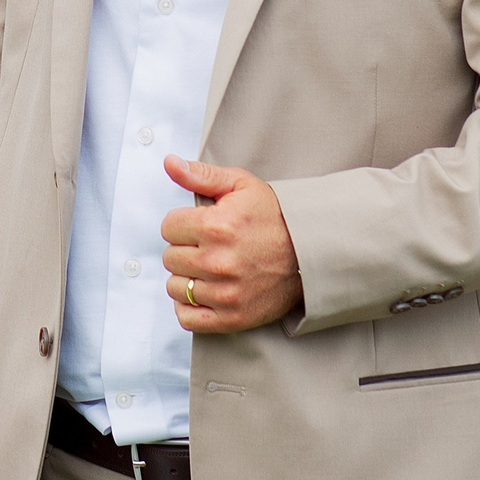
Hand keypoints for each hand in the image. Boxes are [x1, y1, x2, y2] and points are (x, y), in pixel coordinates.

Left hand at [160, 155, 301, 333]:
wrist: (311, 253)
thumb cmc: (273, 216)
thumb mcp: (241, 185)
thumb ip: (200, 175)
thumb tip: (169, 162)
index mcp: (216, 226)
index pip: (168, 227)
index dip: (183, 224)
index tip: (201, 226)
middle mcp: (217, 262)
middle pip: (170, 258)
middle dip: (186, 249)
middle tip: (209, 247)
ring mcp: (225, 293)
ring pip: (176, 287)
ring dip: (187, 278)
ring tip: (210, 269)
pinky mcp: (232, 318)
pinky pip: (187, 317)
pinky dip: (191, 307)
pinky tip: (206, 292)